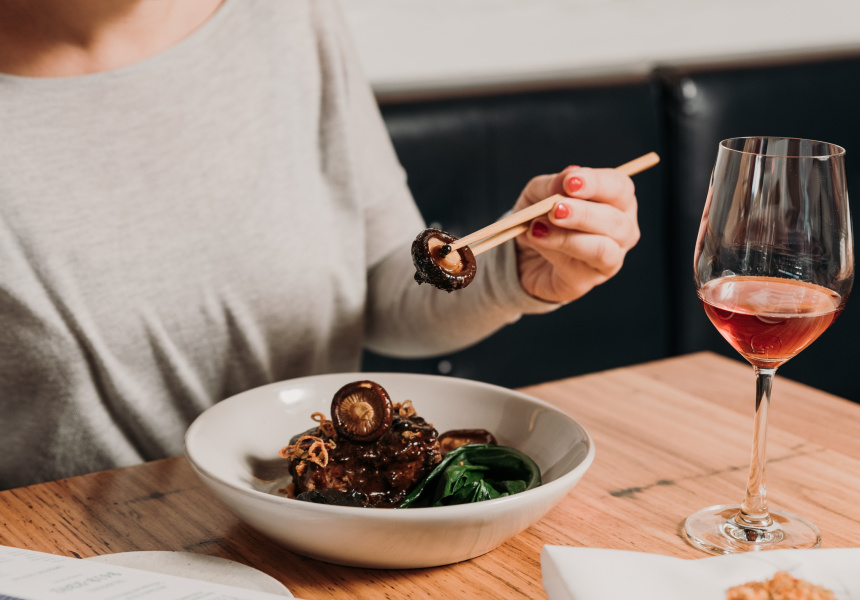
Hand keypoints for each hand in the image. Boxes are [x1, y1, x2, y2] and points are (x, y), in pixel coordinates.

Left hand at [512, 166, 639, 302]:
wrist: (524, 254)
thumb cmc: (541, 216)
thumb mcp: (538, 194)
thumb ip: (551, 186)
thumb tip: (566, 179)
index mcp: (617, 201)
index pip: (619, 187)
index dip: (596, 183)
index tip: (570, 181)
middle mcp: (622, 230)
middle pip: (615, 220)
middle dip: (584, 213)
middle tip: (556, 208)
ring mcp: (610, 259)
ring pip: (602, 249)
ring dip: (569, 236)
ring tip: (539, 227)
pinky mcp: (587, 280)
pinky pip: (578, 267)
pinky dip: (556, 251)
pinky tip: (537, 239)